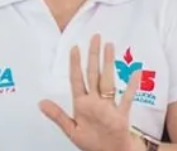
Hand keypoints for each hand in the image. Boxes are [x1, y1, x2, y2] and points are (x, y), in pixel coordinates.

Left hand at [40, 34, 141, 150]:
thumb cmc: (92, 143)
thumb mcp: (71, 131)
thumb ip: (57, 116)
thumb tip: (40, 103)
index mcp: (82, 105)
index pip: (77, 79)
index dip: (75, 64)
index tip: (74, 48)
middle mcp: (95, 101)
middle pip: (94, 74)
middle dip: (93, 56)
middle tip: (95, 37)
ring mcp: (109, 106)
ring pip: (108, 80)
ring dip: (108, 64)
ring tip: (110, 46)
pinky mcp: (121, 115)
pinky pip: (126, 98)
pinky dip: (131, 86)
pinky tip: (136, 72)